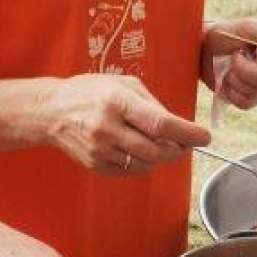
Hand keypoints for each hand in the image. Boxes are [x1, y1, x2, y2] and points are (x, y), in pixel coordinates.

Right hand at [39, 73, 209, 175]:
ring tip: (160, 146)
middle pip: (155, 150)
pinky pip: (129, 171)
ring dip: (160, 158)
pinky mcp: (95, 165)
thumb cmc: (91, 92)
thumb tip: (177, 126)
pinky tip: (139, 152)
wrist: (52, 112)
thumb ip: (151, 104)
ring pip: (144, 164)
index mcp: (117, 102)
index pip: (160, 123)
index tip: (204, 136)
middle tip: (183, 143)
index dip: (186, 133)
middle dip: (176, 149)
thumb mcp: (122, 84)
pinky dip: (142, 164)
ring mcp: (100, 150)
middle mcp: (108, 128)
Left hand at [202, 17, 256, 109]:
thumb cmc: (226, 34)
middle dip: (247, 68)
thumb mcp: (248, 27)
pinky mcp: (247, 100)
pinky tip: (226, 80)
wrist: (202, 49)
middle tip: (235, 55)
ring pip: (256, 91)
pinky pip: (245, 103)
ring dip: (236, 77)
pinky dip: (231, 91)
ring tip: (229, 65)